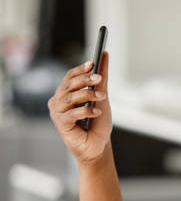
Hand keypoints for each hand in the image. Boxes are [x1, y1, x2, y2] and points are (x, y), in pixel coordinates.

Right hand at [48, 51, 111, 165]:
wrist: (98, 146)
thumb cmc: (98, 124)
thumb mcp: (102, 97)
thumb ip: (102, 78)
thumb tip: (104, 54)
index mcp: (66, 94)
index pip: (70, 77)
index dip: (80, 70)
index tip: (92, 63)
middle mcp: (58, 101)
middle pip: (69, 85)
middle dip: (85, 80)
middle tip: (99, 78)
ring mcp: (57, 112)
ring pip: (70, 97)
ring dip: (88, 95)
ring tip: (101, 97)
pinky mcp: (60, 124)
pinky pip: (72, 113)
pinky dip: (86, 111)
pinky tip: (97, 113)